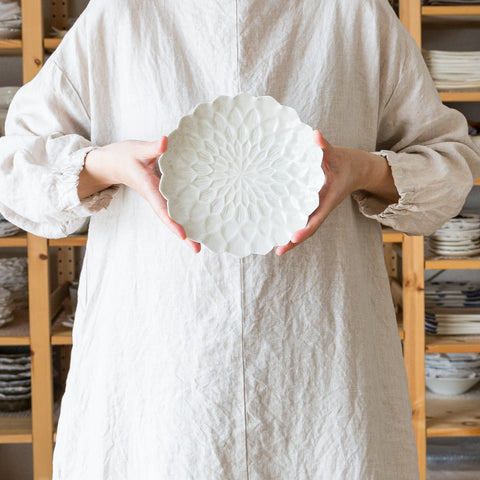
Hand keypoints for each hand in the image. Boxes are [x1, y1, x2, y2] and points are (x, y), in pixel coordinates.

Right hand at [79, 137, 200, 252]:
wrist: (113, 163)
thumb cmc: (125, 156)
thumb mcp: (139, 149)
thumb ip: (153, 147)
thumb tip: (165, 141)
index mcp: (149, 189)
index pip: (162, 209)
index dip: (172, 223)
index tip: (183, 235)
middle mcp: (155, 197)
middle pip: (170, 220)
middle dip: (183, 235)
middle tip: (198, 250)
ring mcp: (159, 198)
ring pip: (173, 217)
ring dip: (187, 229)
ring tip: (202, 243)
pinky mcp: (162, 194)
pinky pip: (175, 208)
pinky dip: (186, 216)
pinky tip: (199, 222)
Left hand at [275, 130, 398, 255]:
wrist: (356, 169)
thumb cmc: (345, 162)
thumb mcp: (336, 154)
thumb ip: (324, 146)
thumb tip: (315, 135)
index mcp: (328, 199)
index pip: (317, 218)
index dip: (305, 229)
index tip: (293, 238)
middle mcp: (322, 207)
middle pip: (308, 228)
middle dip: (294, 241)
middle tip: (278, 251)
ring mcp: (317, 208)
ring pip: (304, 225)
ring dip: (291, 237)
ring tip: (275, 248)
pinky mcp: (312, 205)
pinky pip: (302, 218)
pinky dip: (292, 225)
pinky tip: (277, 229)